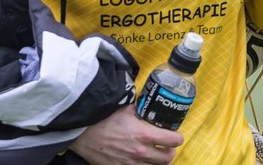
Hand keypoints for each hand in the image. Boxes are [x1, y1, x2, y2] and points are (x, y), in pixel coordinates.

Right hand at [67, 105, 182, 163]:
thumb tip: (151, 104)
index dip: (177, 137)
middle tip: (166, 146)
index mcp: (144, 134)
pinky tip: (142, 160)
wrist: (84, 136)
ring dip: (158, 161)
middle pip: (168, 158)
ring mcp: (131, 164)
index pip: (174, 140)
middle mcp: (140, 152)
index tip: (175, 135)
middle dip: (170, 151)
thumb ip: (142, 109)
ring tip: (155, 155)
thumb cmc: (105, 121)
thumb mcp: (127, 110)